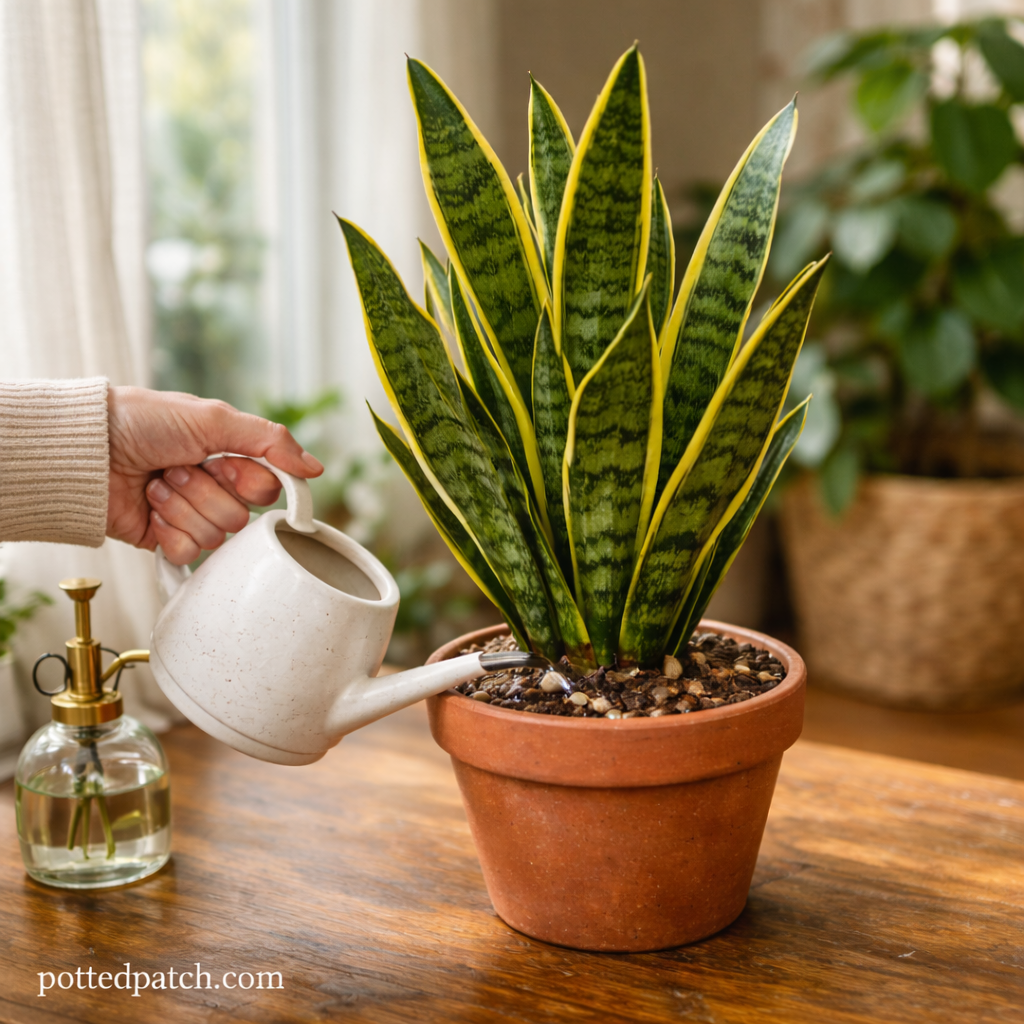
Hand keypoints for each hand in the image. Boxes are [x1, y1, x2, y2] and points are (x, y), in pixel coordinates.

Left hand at [107, 387, 322, 564]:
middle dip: (206, 490)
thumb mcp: (213, 418)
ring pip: (215, 536)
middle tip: (177, 468)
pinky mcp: (165, 540)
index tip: (218, 461)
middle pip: (241, 516)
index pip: (266, 489)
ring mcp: (189, 516)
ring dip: (181, 506)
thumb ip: (271, 442)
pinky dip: (167, 530)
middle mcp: (213, 488)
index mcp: (228, 457)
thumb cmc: (141, 422)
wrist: (85, 450)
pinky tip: (148, 510)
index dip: (244, 480)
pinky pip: (188, 553)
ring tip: (155, 485)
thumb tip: (315, 467)